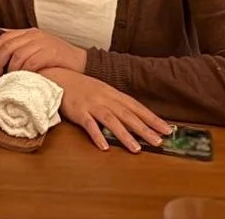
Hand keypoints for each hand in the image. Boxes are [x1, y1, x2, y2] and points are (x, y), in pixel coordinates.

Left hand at [0, 28, 86, 77]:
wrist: (81, 62)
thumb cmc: (57, 58)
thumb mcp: (38, 47)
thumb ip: (22, 46)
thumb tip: (0, 50)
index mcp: (29, 32)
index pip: (4, 37)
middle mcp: (34, 35)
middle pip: (8, 46)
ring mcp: (42, 43)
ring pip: (18, 55)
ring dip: (10, 69)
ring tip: (8, 79)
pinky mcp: (50, 54)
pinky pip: (31, 63)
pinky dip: (24, 72)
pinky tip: (22, 78)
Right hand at [42, 68, 169, 152]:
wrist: (57, 76)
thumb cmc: (81, 86)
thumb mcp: (101, 90)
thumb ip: (116, 102)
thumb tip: (135, 117)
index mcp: (112, 93)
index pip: (136, 106)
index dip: (152, 118)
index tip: (166, 129)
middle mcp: (104, 98)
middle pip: (127, 114)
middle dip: (144, 128)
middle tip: (158, 141)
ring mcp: (91, 104)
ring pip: (111, 120)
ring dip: (124, 135)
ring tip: (136, 149)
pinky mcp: (78, 111)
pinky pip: (88, 124)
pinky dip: (97, 135)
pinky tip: (104, 146)